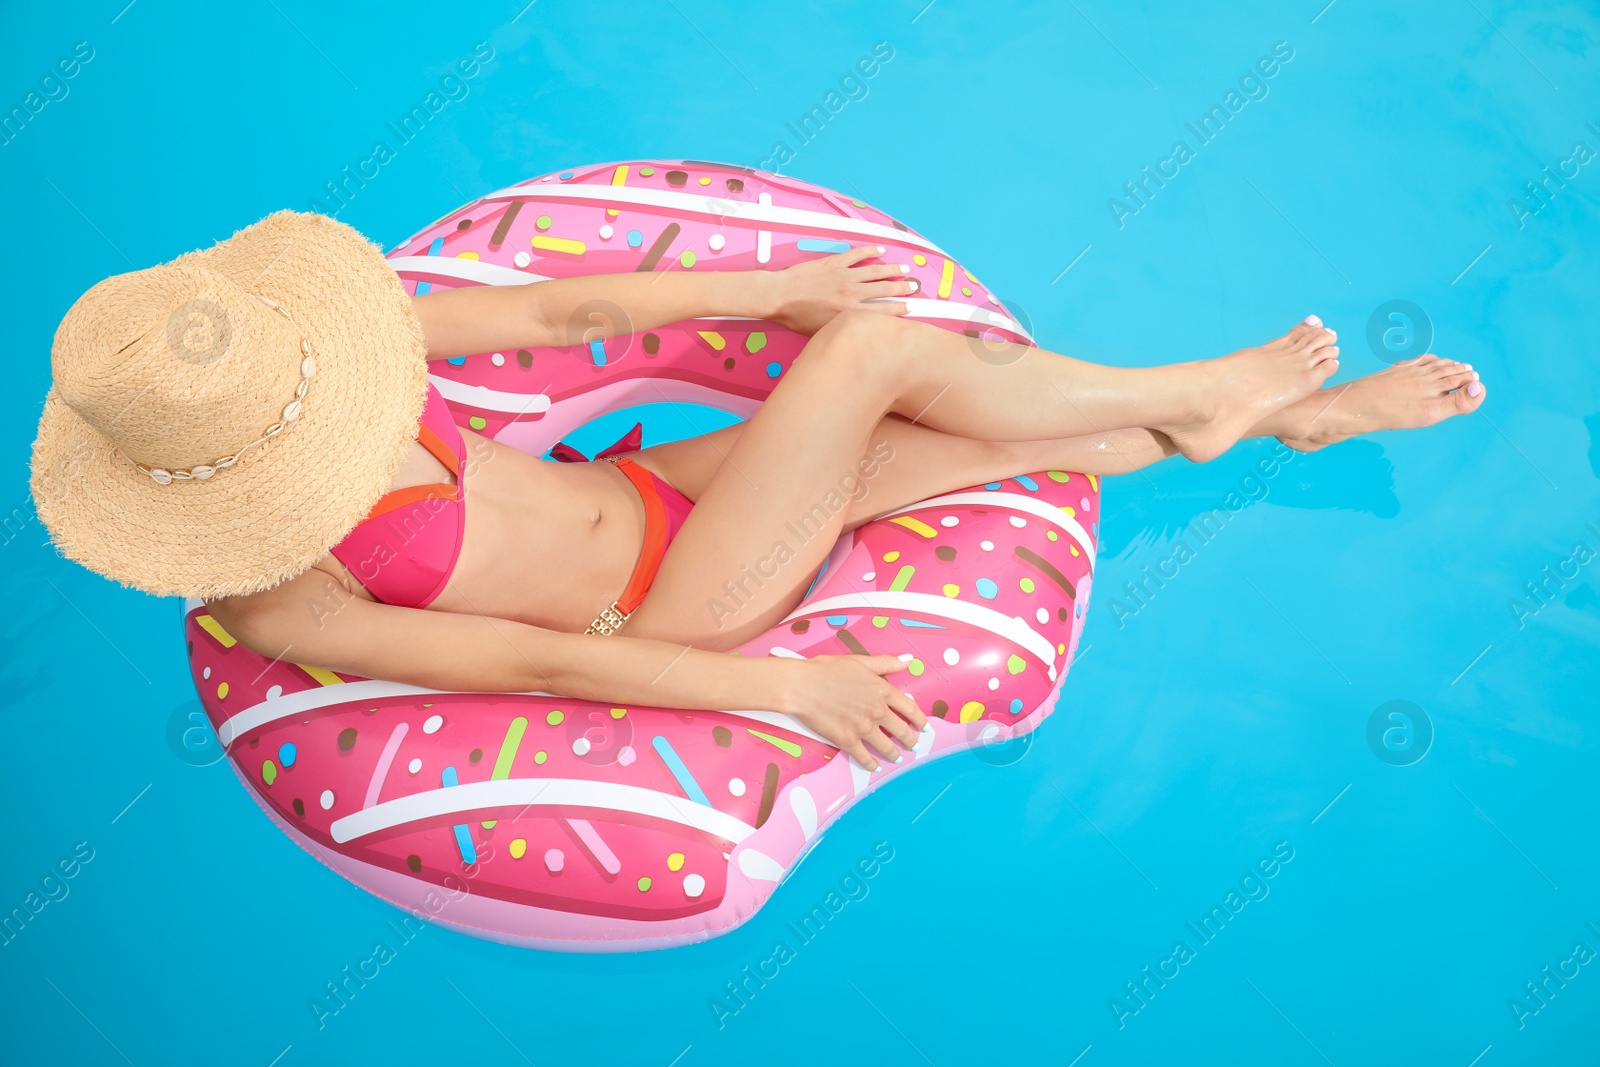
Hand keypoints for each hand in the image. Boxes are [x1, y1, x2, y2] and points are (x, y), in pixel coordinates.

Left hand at [766, 246, 915, 334]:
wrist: (780, 296)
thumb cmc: (797, 318)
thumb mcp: (823, 332)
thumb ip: (844, 328)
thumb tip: (857, 331)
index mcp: (850, 312)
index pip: (882, 311)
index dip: (898, 309)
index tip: (909, 307)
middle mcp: (851, 293)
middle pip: (884, 289)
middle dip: (901, 288)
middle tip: (913, 287)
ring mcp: (843, 276)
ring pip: (874, 272)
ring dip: (891, 270)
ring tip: (904, 270)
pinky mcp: (834, 263)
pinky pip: (856, 255)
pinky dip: (870, 252)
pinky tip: (880, 251)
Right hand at [777, 653, 928, 769]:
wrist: (802, 686)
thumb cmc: (827, 670)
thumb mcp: (860, 661)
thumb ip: (886, 663)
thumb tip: (907, 661)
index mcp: (882, 690)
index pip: (910, 708)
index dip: (920, 720)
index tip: (924, 727)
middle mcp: (877, 711)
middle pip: (901, 730)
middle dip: (910, 740)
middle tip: (913, 745)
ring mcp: (863, 727)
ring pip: (886, 746)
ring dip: (894, 754)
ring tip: (897, 758)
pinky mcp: (847, 740)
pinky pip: (864, 757)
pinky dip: (871, 764)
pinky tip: (874, 766)